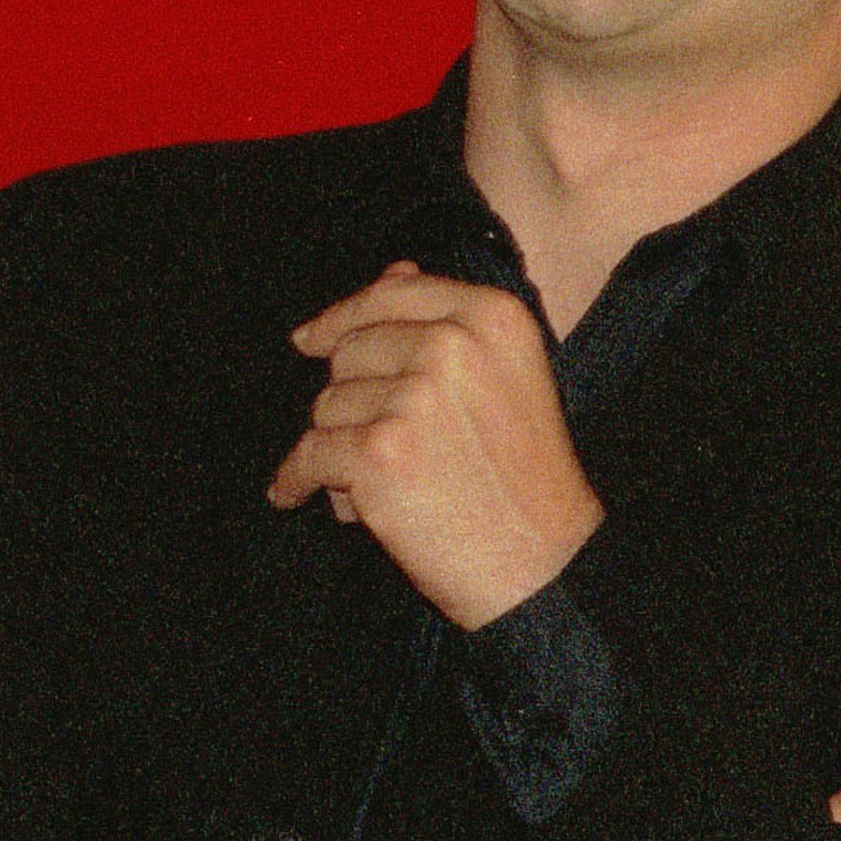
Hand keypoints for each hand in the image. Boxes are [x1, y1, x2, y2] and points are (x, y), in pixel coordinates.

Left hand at [268, 265, 604, 629]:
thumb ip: (450, 323)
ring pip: (327, 406)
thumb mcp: (509, 378)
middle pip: (350, 352)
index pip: (393, 295)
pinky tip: (295, 494)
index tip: (311, 338)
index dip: (345, 316)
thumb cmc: (528, 483)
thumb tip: (392, 270)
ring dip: (340, 449)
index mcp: (493, 317)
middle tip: (391, 450)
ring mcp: (414, 398)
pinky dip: (296, 480)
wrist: (546, 569)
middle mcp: (453, 346)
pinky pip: (308, 455)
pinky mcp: (378, 453)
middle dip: (354, 401)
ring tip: (388, 487)